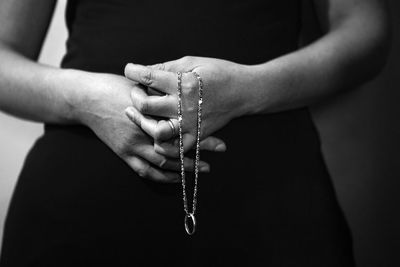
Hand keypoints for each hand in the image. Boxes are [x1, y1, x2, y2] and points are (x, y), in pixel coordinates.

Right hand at [72, 71, 213, 181]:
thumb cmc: (115, 86)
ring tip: (204, 168)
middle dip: (200, 151)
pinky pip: (145, 171)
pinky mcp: (124, 153)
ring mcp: (133, 145)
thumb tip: (186, 94)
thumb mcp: (141, 84)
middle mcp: (144, 131)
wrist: (86, 98)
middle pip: (177, 147)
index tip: (220, 136)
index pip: (182, 128)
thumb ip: (162, 93)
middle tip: (220, 150)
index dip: (203, 134)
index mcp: (150, 112)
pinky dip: (163, 177)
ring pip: (164, 162)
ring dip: (185, 167)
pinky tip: (177, 178)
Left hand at [124, 56, 249, 155]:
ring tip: (138, 114)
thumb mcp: (194, 62)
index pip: (149, 77)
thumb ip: (169, 67)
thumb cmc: (219, 73)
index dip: (133, 71)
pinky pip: (175, 148)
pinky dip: (163, 145)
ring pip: (157, 131)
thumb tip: (146, 71)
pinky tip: (157, 134)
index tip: (129, 69)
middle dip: (135, 96)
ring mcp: (191, 124)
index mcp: (184, 84)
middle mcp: (185, 105)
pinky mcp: (197, 136)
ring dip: (143, 123)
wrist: (244, 91)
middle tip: (135, 91)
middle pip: (147, 106)